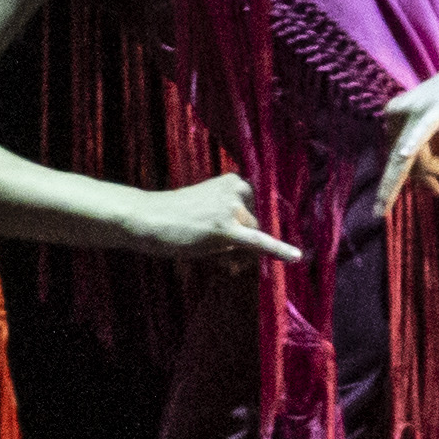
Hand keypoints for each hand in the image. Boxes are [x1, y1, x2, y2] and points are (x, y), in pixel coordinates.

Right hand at [124, 170, 305, 262]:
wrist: (143, 217)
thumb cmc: (170, 215)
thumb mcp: (204, 209)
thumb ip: (229, 220)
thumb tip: (248, 253)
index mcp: (233, 181)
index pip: (254, 211)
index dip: (242, 227)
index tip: (221, 233)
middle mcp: (236, 190)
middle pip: (254, 226)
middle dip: (240, 243)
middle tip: (215, 251)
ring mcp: (232, 209)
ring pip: (251, 241)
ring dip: (236, 254)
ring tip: (211, 254)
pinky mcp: (226, 229)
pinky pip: (258, 242)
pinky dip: (279, 250)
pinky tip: (296, 257)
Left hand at [372, 48, 438, 213]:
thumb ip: (435, 151)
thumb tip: (432, 179)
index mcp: (396, 118)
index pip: (397, 160)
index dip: (402, 183)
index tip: (408, 203)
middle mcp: (397, 113)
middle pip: (405, 163)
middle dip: (425, 178)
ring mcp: (413, 111)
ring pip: (420, 160)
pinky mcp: (433, 111)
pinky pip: (421, 133)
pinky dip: (413, 146)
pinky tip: (406, 155)